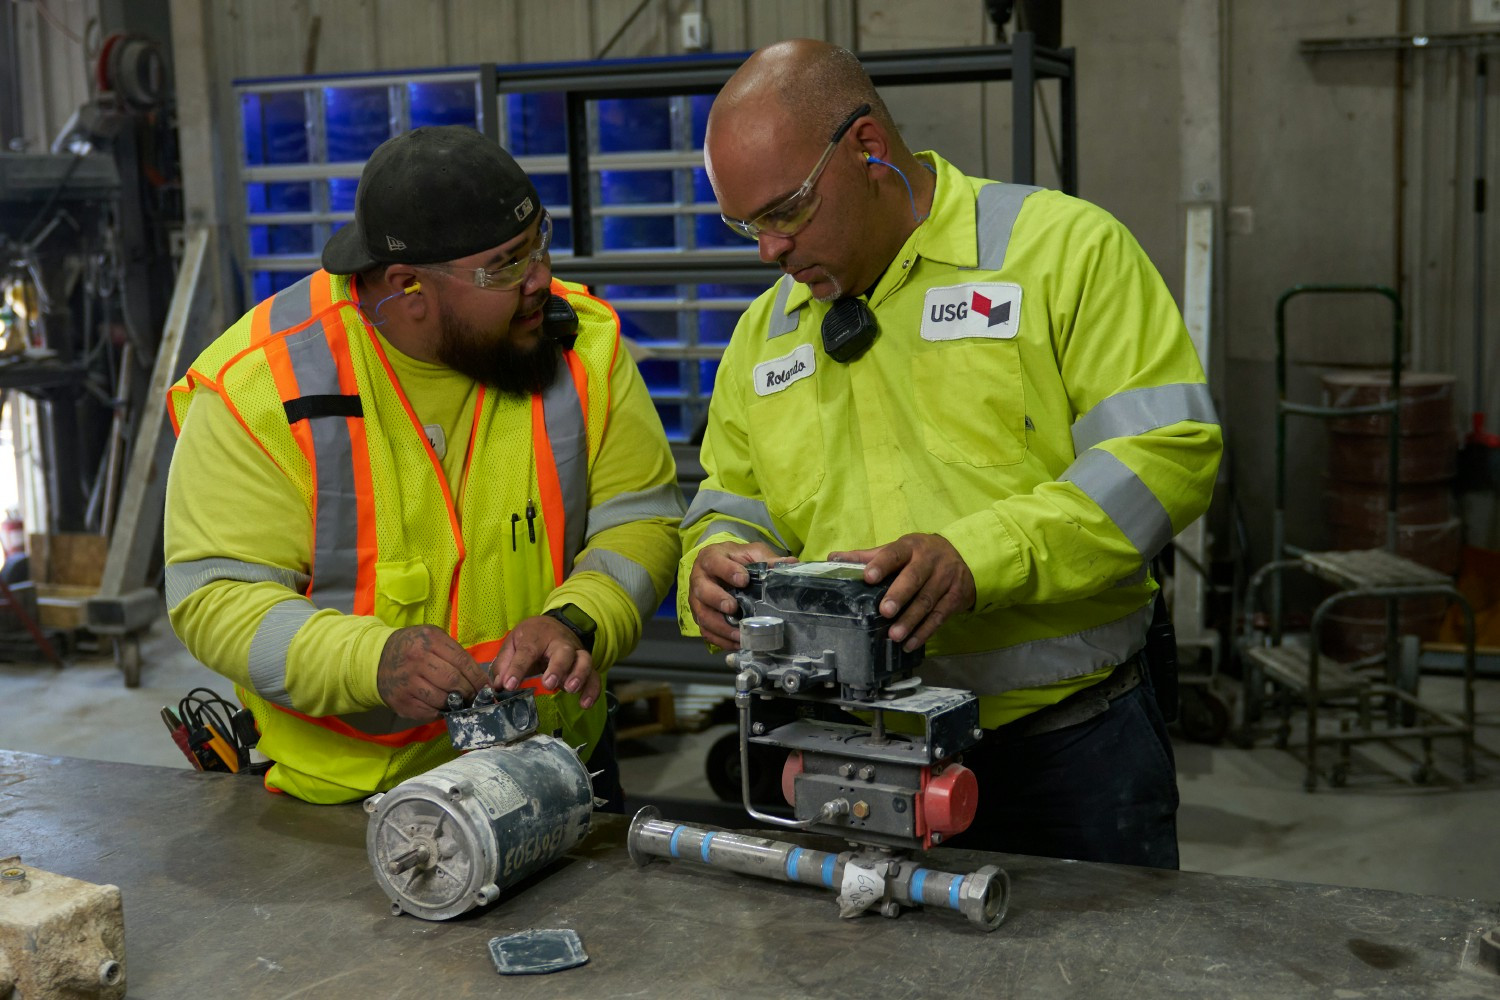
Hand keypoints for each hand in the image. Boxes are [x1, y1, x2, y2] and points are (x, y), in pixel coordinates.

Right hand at [377, 625, 490, 720]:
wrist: (376, 660)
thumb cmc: (412, 647)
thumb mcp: (431, 638)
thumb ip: (453, 653)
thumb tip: (478, 678)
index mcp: (429, 641)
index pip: (462, 661)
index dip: (478, 677)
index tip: (487, 687)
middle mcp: (417, 660)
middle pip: (453, 681)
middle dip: (470, 692)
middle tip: (476, 697)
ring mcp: (408, 682)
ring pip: (443, 699)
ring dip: (457, 704)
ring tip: (462, 702)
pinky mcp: (402, 702)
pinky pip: (430, 712)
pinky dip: (442, 712)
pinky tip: (445, 707)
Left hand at [489, 615, 600, 709]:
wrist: (554, 625)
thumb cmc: (532, 637)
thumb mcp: (513, 642)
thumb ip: (504, 663)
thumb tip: (499, 685)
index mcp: (537, 636)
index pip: (527, 651)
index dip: (517, 669)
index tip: (509, 685)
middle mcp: (560, 643)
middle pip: (564, 652)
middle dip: (558, 668)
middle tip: (548, 683)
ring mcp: (576, 653)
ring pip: (584, 661)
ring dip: (578, 675)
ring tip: (569, 689)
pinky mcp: (586, 665)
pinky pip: (594, 676)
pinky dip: (592, 690)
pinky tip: (585, 703)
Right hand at [687, 541, 793, 649]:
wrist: (721, 566)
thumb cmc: (736, 560)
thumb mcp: (751, 553)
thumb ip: (767, 559)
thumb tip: (791, 564)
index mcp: (710, 558)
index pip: (714, 562)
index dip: (727, 571)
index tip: (743, 579)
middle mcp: (699, 579)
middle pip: (702, 590)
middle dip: (717, 600)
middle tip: (733, 607)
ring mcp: (697, 600)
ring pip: (702, 615)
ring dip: (720, 626)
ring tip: (739, 634)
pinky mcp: (700, 616)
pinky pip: (706, 631)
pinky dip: (720, 640)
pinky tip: (737, 643)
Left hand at [829, 533, 974, 650]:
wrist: (963, 557)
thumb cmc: (920, 556)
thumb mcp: (899, 549)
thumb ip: (868, 556)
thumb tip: (832, 558)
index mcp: (911, 546)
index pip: (895, 553)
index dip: (882, 564)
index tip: (869, 577)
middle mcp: (930, 561)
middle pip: (914, 578)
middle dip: (899, 595)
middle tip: (884, 611)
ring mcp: (946, 579)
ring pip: (927, 601)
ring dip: (911, 620)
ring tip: (894, 635)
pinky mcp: (956, 597)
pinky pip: (940, 617)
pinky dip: (924, 632)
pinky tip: (910, 643)